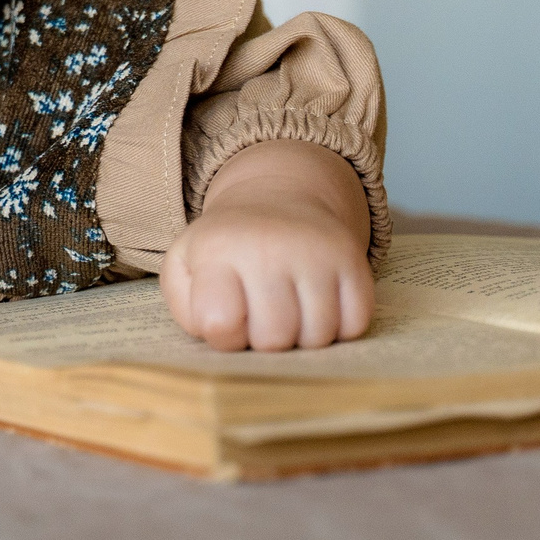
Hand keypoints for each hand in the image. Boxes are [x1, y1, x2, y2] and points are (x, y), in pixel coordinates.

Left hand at [161, 141, 373, 351]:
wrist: (279, 199)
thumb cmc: (228, 247)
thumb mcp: (185, 266)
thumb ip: (185, 307)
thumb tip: (220, 333)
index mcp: (218, 248)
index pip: (220, 324)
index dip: (224, 334)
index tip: (227, 315)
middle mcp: (269, 246)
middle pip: (273, 338)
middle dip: (265, 340)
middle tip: (261, 314)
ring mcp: (316, 252)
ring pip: (317, 337)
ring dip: (303, 337)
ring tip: (289, 310)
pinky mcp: (353, 260)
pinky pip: (354, 326)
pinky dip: (339, 328)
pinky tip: (319, 306)